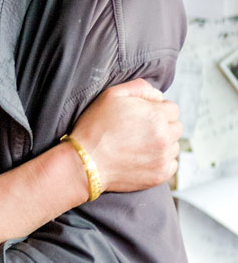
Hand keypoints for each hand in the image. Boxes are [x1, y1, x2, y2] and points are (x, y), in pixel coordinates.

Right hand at [69, 78, 180, 192]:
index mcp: (156, 115)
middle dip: (163, 126)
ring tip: (139, 145)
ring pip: (174, 146)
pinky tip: (143, 159)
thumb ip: (140, 87)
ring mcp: (163, 157)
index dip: (158, 110)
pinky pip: (172, 164)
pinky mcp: (160, 175)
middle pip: (176, 127)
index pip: (173, 109)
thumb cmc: (95, 127)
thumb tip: (159, 96)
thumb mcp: (112, 95)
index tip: (144, 116)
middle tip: (141, 131)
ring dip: (162, 144)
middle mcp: (164, 136)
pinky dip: (162, 161)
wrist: (86, 162)